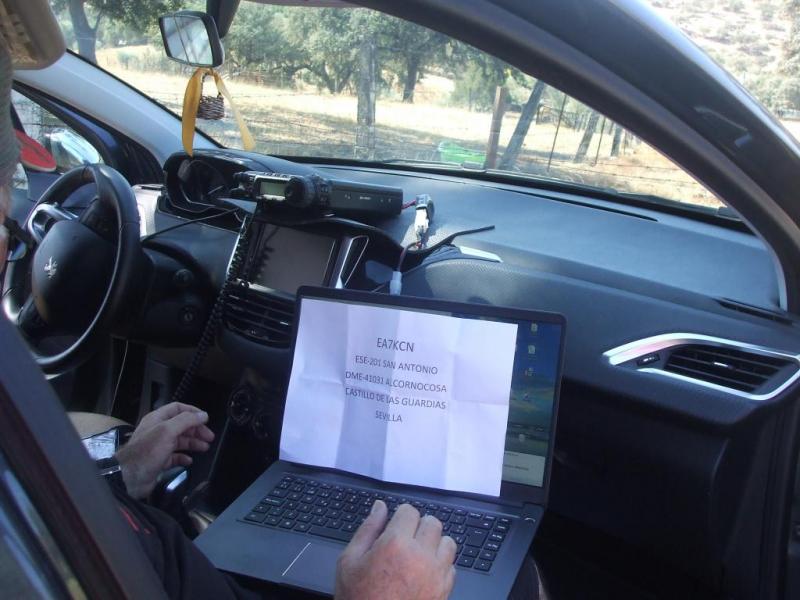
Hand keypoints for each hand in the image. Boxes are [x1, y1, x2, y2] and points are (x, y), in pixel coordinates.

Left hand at [115, 402, 214, 498]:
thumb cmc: (148, 451)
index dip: (193, 412)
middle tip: (210, 437)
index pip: (178, 408)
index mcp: (157, 419)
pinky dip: (183, 457)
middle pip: (181, 425)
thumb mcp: (167, 431)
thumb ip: (186, 420)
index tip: (206, 419)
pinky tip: (189, 460)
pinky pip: (175, 457)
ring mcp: (159, 446)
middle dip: (196, 430)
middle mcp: (158, 430)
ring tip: (205, 448)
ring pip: (180, 441)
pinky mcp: (159, 461)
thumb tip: (203, 415)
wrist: (130, 477)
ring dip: (193, 443)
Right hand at [335, 501, 456, 599]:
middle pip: (432, 523)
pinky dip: (441, 565)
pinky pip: (452, 566)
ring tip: (418, 554)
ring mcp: (436, 574)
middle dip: (419, 526)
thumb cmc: (358, 599)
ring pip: (447, 542)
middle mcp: (420, 556)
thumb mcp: (349, 561)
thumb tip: (379, 507)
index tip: (395, 525)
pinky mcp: (444, 591)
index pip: (410, 512)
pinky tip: (425, 572)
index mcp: (395, 544)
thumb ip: (367, 529)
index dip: (401, 516)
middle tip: (405, 539)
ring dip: (434, 544)